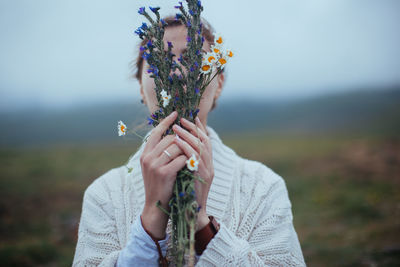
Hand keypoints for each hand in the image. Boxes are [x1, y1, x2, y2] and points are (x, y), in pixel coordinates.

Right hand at [140, 111, 187, 238]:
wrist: (155, 206)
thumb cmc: (159, 185)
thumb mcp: (154, 166)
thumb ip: (160, 152)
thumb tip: (173, 135)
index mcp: (145, 154)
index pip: (155, 132)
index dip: (166, 122)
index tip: (175, 113)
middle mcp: (147, 157)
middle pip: (169, 139)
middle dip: (182, 140)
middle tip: (189, 145)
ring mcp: (155, 165)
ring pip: (177, 147)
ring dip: (186, 151)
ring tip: (189, 158)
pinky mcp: (164, 172)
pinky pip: (181, 159)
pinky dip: (188, 161)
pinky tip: (189, 167)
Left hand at [172, 116, 213, 230]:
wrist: (192, 213)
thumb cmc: (186, 194)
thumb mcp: (187, 174)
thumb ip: (186, 161)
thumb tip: (177, 146)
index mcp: (206, 163)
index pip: (205, 140)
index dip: (199, 128)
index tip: (191, 117)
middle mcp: (209, 165)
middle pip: (204, 140)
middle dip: (192, 128)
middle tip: (180, 120)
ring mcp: (207, 170)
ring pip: (201, 146)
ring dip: (187, 135)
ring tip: (176, 128)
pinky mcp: (203, 176)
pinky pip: (194, 158)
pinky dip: (185, 148)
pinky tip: (177, 142)